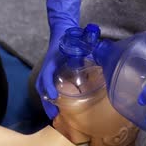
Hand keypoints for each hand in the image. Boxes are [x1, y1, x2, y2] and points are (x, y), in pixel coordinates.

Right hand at [35, 0, 80, 118]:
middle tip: (54, 115)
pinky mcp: (50, 74)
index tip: (54, 96)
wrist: (62, 30)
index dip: (49, 86)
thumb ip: (90, 50)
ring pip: (42, 89)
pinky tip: (58, 108)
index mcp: (52, 60)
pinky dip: (50, 98)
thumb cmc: (70, 37)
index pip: (46, 75)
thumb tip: (104, 59)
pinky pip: (47, 88)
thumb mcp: (80, 44)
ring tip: (54, 116)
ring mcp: (47, 71)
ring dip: (47, 102)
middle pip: (41, 87)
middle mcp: (47, 67)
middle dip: (46, 102)